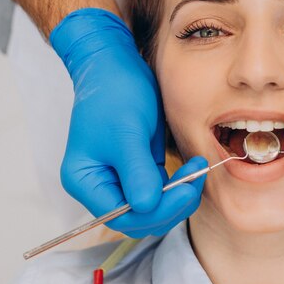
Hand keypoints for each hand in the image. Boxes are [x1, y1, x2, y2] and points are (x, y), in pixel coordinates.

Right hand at [51, 8, 204, 236]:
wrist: (115, 65)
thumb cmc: (114, 93)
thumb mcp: (127, 132)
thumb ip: (137, 172)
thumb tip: (148, 206)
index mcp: (85, 181)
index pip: (122, 216)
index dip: (156, 211)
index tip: (186, 191)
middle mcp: (99, 186)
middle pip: (138, 218)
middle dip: (170, 205)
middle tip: (196, 180)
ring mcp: (119, 179)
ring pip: (153, 208)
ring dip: (178, 196)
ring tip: (197, 170)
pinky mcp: (137, 169)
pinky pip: (159, 190)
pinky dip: (177, 186)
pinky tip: (193, 169)